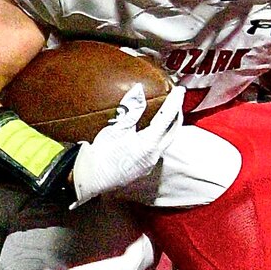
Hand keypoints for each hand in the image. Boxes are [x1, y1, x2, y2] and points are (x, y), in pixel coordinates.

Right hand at [70, 84, 184, 205]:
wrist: (91, 179)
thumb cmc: (101, 154)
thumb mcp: (116, 128)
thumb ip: (131, 109)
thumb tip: (138, 90)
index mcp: (149, 144)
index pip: (167, 118)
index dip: (174, 102)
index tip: (179, 90)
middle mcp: (155, 155)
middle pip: (174, 130)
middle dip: (177, 113)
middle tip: (176, 98)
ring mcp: (151, 163)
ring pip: (168, 140)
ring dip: (169, 126)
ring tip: (167, 112)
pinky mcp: (145, 167)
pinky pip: (159, 148)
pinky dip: (160, 136)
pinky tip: (154, 130)